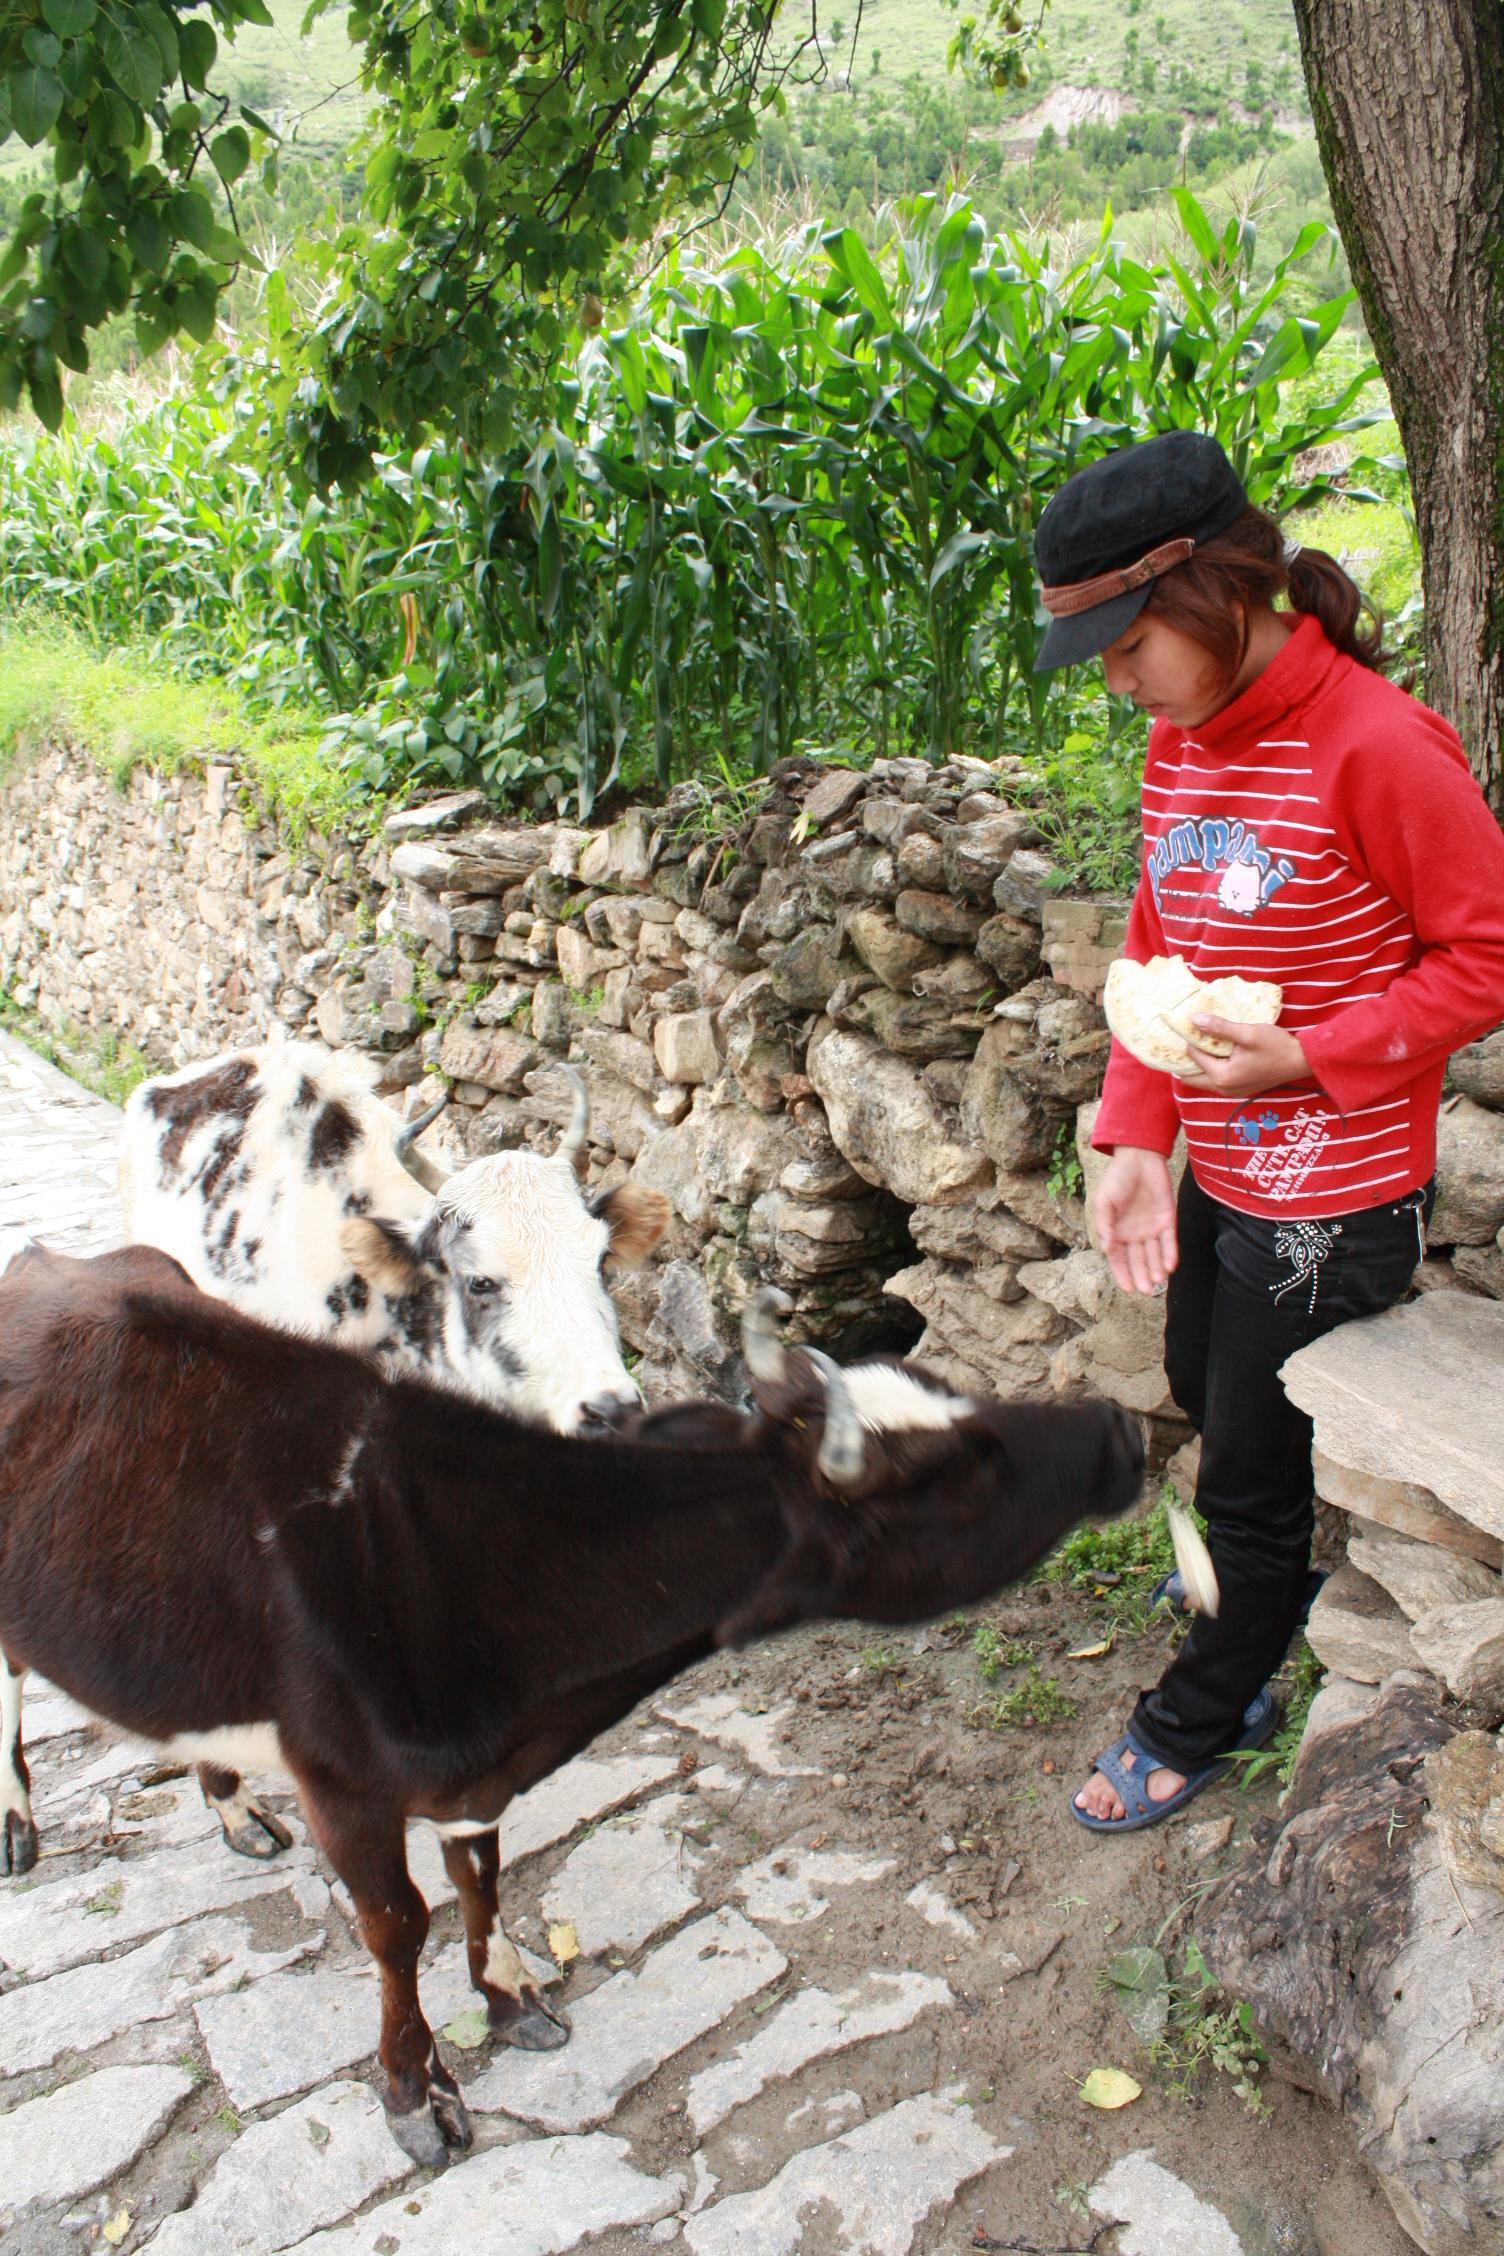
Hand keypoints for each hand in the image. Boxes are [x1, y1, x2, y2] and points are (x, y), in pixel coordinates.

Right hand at [1092, 1147, 1177, 1295]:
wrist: (1139, 1158)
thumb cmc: (1117, 1179)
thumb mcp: (1104, 1201)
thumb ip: (1105, 1224)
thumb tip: (1107, 1247)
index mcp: (1116, 1232)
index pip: (1119, 1259)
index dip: (1123, 1274)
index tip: (1128, 1288)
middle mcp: (1134, 1234)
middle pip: (1138, 1260)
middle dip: (1142, 1276)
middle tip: (1145, 1290)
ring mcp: (1151, 1228)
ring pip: (1154, 1255)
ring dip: (1156, 1268)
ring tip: (1158, 1281)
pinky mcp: (1167, 1220)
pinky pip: (1169, 1241)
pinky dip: (1170, 1254)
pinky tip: (1170, 1266)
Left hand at [1182, 1018, 1309, 1097]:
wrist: (1301, 1061)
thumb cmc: (1276, 1046)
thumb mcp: (1247, 1033)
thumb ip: (1220, 1028)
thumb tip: (1194, 1019)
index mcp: (1222, 1077)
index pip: (1194, 1056)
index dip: (1192, 1039)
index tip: (1194, 1025)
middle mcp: (1223, 1089)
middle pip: (1191, 1077)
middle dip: (1186, 1059)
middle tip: (1187, 1040)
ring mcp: (1231, 1092)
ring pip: (1203, 1080)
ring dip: (1199, 1064)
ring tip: (1200, 1044)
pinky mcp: (1239, 1089)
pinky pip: (1215, 1080)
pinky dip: (1211, 1068)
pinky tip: (1216, 1053)